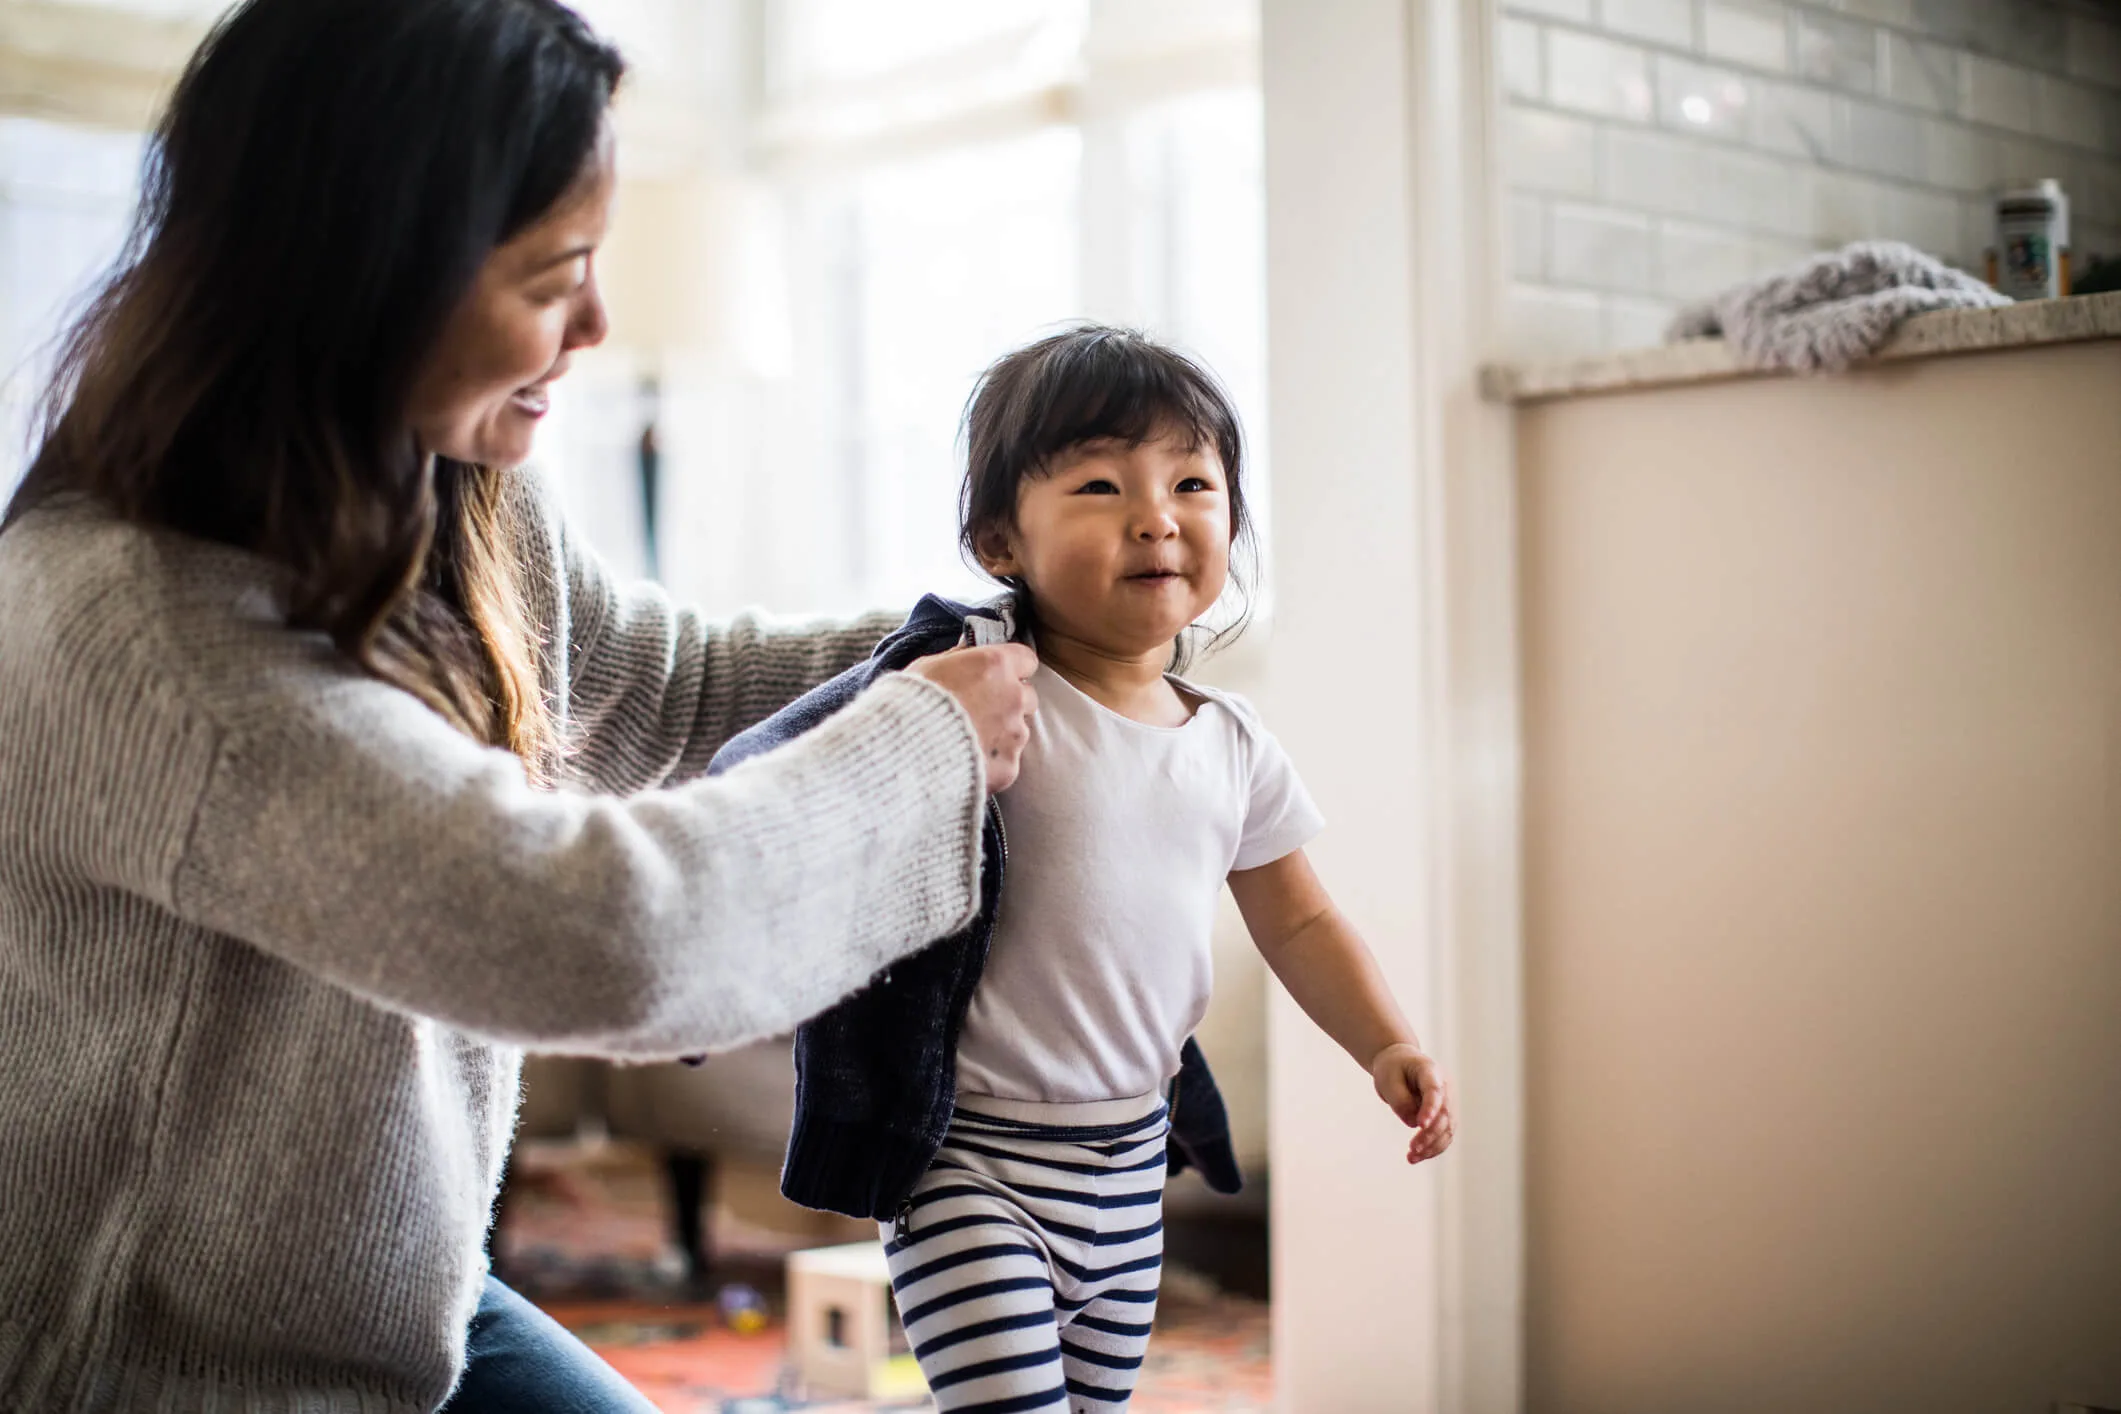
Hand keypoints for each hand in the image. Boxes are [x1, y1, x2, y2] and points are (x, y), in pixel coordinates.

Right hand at [906, 643, 1038, 793]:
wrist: (901, 754)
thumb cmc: (909, 704)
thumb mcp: (927, 667)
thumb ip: (956, 657)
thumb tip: (967, 647)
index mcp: (995, 665)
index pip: (1026, 660)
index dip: (1012, 669)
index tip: (997, 676)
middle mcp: (1013, 697)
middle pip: (1027, 697)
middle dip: (1009, 702)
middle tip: (980, 711)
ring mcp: (1014, 735)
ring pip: (1019, 731)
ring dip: (1002, 734)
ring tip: (967, 741)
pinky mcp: (1009, 767)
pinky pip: (1007, 762)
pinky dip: (992, 763)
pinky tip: (967, 763)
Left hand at [1371, 1043, 1453, 1165]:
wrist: (1401, 1062)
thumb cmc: (1393, 1068)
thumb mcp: (1387, 1079)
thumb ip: (1400, 1100)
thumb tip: (1413, 1123)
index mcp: (1430, 1070)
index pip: (1434, 1090)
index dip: (1430, 1108)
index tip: (1421, 1125)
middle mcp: (1445, 1087)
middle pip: (1444, 1113)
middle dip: (1430, 1134)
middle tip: (1412, 1149)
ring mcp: (1448, 1101)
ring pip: (1447, 1128)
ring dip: (1432, 1146)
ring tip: (1412, 1157)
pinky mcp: (1445, 1115)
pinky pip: (1443, 1135)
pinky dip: (1433, 1148)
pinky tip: (1417, 1157)